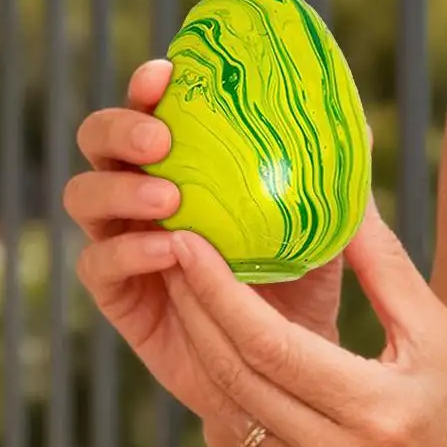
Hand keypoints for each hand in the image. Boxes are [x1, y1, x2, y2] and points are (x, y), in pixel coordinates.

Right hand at [66, 59, 344, 425]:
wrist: (285, 370)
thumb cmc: (300, 285)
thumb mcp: (319, 228)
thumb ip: (329, 180)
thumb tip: (362, 126)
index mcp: (182, 161)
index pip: (149, 107)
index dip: (147, 86)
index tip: (166, 75)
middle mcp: (141, 190)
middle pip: (97, 140)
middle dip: (120, 129)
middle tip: (161, 139)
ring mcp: (121, 239)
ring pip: (84, 195)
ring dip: (120, 189)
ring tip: (169, 199)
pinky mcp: (117, 294)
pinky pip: (97, 264)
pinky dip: (127, 252)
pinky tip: (169, 251)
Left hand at [163, 201, 446, 446]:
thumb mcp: (443, 333)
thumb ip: (384, 266)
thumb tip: (344, 196)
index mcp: (374, 411)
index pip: (267, 345)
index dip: (217, 291)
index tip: (188, 241)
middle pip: (234, 374)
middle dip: (192, 308)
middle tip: (168, 248)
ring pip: (230, 407)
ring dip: (198, 345)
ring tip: (181, 286)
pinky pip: (246, 435)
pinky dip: (225, 384)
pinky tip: (214, 342)